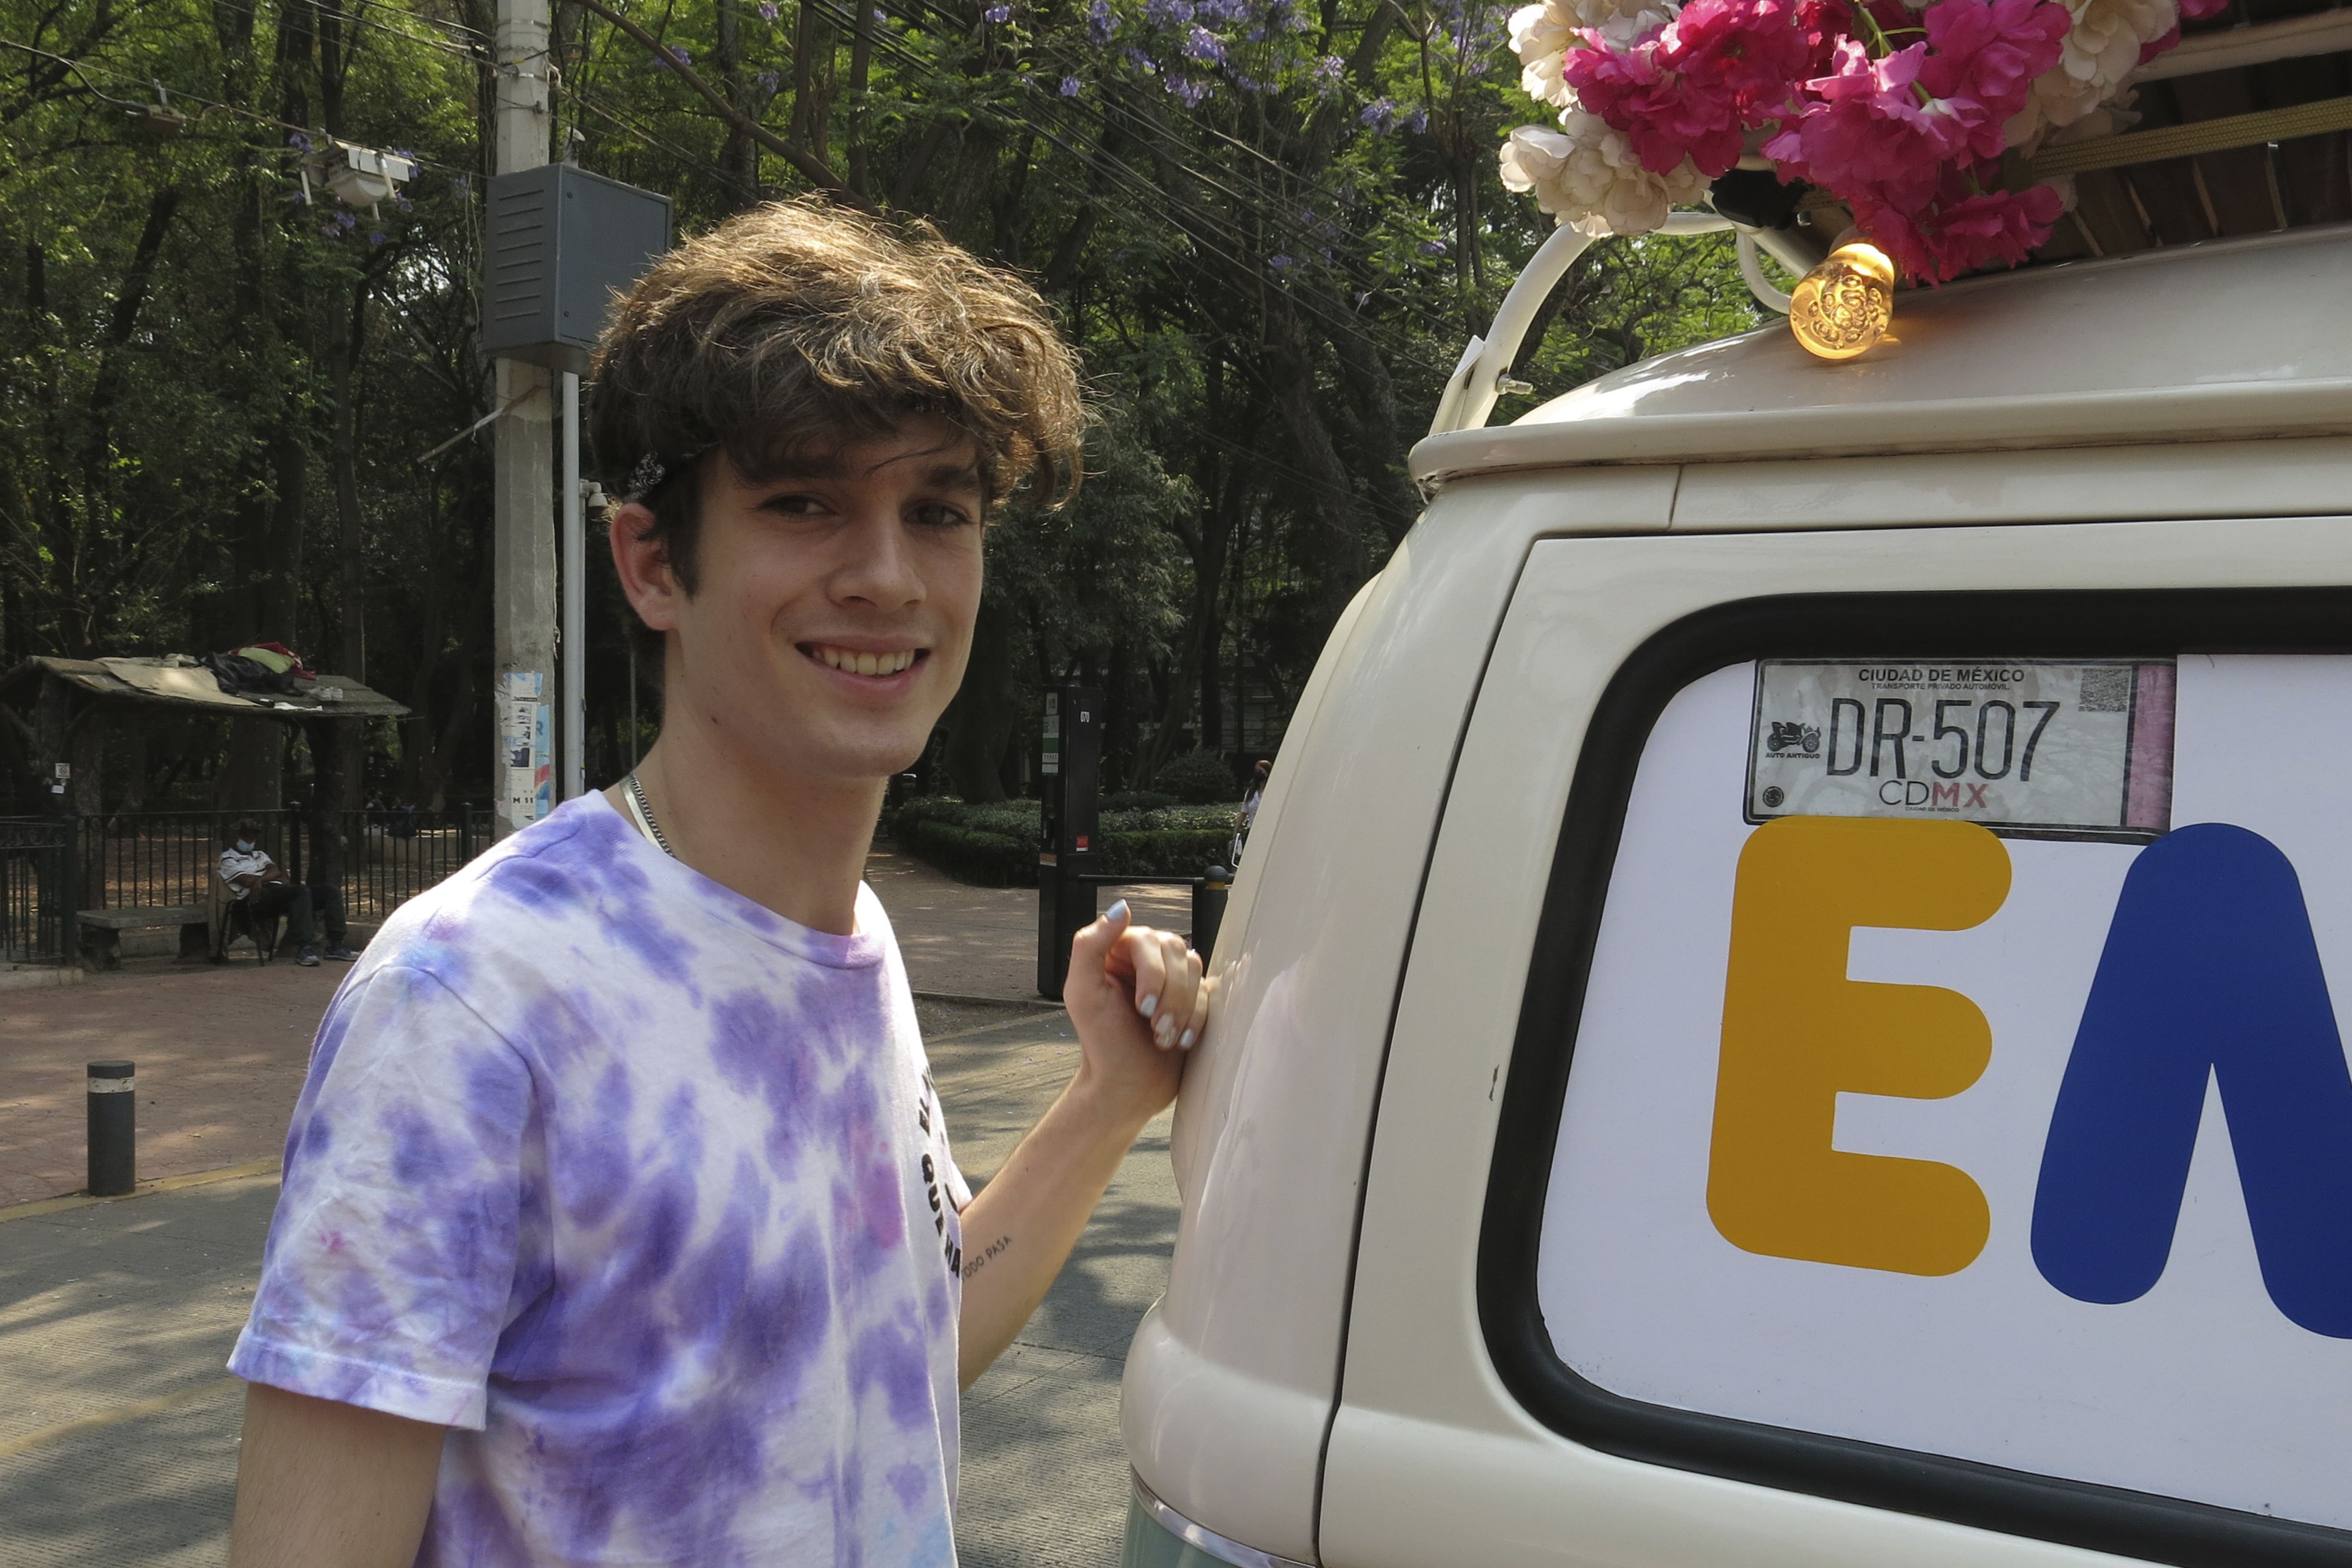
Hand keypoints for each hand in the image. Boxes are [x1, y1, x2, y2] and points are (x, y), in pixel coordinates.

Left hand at [1061, 900, 1206, 1131]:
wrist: (1127, 1087)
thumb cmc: (1102, 1043)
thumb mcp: (1082, 993)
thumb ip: (1090, 946)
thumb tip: (1120, 908)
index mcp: (1118, 950)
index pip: (1149, 940)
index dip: (1152, 974)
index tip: (1143, 1009)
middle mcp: (1147, 957)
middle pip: (1177, 952)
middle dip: (1169, 997)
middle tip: (1155, 1028)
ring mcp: (1173, 977)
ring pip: (1196, 971)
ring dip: (1182, 1011)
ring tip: (1164, 1037)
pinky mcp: (1193, 997)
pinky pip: (1210, 994)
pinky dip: (1197, 1020)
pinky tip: (1180, 1040)